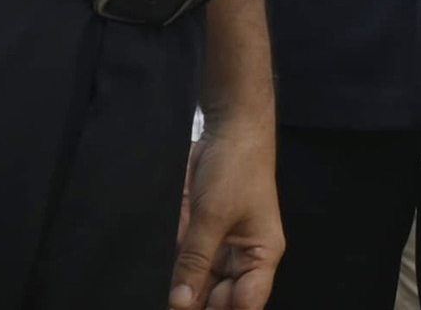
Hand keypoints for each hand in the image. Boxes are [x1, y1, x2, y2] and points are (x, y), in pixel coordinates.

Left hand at [169, 116, 282, 308]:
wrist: (228, 129)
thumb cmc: (237, 167)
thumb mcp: (214, 216)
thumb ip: (195, 261)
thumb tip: (180, 304)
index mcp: (261, 255)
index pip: (245, 305)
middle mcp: (242, 258)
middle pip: (219, 300)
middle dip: (195, 306)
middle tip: (172, 306)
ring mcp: (219, 249)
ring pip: (198, 287)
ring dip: (181, 292)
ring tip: (163, 294)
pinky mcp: (199, 238)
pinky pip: (185, 266)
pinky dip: (173, 274)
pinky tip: (160, 281)